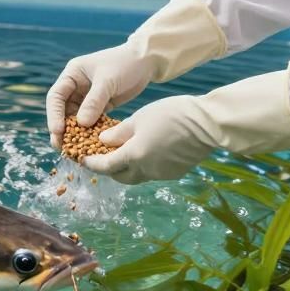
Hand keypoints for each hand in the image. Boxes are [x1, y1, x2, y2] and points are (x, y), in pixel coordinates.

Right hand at [46, 42, 154, 148]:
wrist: (145, 61)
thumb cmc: (125, 63)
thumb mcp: (108, 81)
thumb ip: (94, 101)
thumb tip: (81, 123)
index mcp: (72, 75)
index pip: (56, 96)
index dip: (54, 114)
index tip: (58, 130)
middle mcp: (76, 87)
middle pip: (62, 111)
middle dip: (61, 129)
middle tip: (60, 146)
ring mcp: (87, 97)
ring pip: (75, 118)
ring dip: (74, 133)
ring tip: (73, 150)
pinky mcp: (100, 106)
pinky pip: (91, 121)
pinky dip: (89, 132)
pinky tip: (90, 145)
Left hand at [82, 70, 289, 184]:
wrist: (207, 124)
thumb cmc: (171, 114)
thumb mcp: (140, 118)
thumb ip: (119, 133)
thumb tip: (103, 142)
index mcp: (135, 156)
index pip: (106, 165)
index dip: (92, 163)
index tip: (81, 158)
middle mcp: (147, 170)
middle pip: (121, 176)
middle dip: (108, 168)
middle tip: (100, 156)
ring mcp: (162, 173)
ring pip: (137, 175)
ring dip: (126, 167)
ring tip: (121, 153)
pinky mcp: (175, 172)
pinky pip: (153, 172)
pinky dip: (143, 164)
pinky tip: (145, 151)